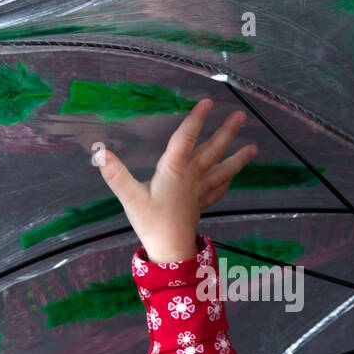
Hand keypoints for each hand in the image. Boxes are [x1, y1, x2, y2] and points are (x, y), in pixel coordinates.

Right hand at [91, 98, 257, 262]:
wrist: (171, 251)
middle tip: (241, 116)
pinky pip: (217, 189)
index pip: (186, 139)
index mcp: (174, 170)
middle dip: (226, 132)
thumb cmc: (152, 223)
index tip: (208, 102)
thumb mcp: (130, 198)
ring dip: (237, 158)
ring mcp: (199, 191)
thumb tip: (100, 152)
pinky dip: (226, 181)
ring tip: (253, 147)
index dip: (196, 119)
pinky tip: (231, 176)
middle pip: (212, 151)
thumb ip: (116, 174)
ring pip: (221, 170)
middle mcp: (191, 177)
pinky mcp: (200, 204)